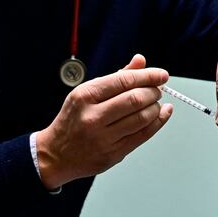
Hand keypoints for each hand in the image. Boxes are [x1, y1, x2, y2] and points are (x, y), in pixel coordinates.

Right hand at [36, 55, 173, 188]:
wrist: (56, 154)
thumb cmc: (73, 120)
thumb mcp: (87, 92)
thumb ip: (116, 77)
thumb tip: (140, 61)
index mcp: (85, 96)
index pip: (123, 80)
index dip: (148, 76)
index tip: (161, 75)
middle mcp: (93, 117)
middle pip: (135, 99)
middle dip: (153, 92)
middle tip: (158, 89)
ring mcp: (103, 138)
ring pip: (142, 118)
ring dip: (156, 108)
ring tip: (156, 103)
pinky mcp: (113, 154)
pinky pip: (143, 136)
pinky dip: (157, 123)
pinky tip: (162, 114)